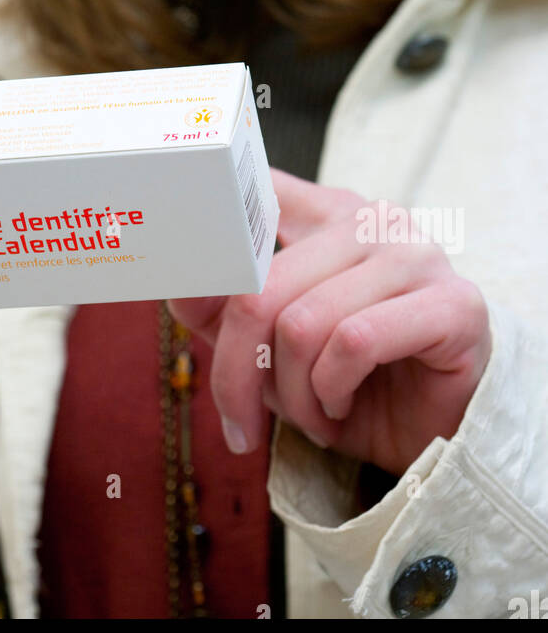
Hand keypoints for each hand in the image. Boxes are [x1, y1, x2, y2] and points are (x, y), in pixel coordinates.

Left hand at [168, 168, 491, 476]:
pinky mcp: (453, 305)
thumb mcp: (271, 351)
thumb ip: (225, 312)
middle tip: (241, 419)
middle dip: (238, 369)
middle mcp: (372, 222)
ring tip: (312, 415)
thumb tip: (179, 288)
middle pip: (262, 288)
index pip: (257, 193)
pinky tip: (343, 405)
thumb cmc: (351, 384)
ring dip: (294, 393)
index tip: (183, 273)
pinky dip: (333, 390)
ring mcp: (417, 256)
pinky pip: (355, 342)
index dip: (213, 233)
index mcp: (326, 214)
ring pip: (304, 322)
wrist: (438, 439)